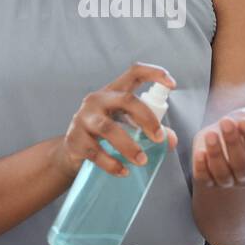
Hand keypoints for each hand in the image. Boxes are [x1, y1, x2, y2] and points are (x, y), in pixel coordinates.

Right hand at [56, 63, 178, 178]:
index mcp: (114, 92)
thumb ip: (150, 129)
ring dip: (128, 146)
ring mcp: (84, 118)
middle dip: (146, 118)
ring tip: (142, 161)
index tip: (172, 84)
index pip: (134, 73)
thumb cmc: (104, 134)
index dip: (154, 73)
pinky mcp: (75, 138)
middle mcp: (98, 99)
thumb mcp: (126, 125)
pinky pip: (95, 151)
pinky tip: (123, 171)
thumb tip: (171, 141)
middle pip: (126, 100)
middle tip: (159, 138)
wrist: (72, 151)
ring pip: (109, 128)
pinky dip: (111, 163)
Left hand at [192, 108, 244, 188]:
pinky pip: (205, 179)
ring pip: (223, 174)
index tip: (243, 121)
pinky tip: (200, 152)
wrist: (224, 132)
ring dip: (216, 154)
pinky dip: (202, 167)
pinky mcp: (210, 181)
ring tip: (210, 134)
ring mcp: (229, 180)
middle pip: (242, 165)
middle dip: (233, 143)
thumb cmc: (244, 124)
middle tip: (226, 122)